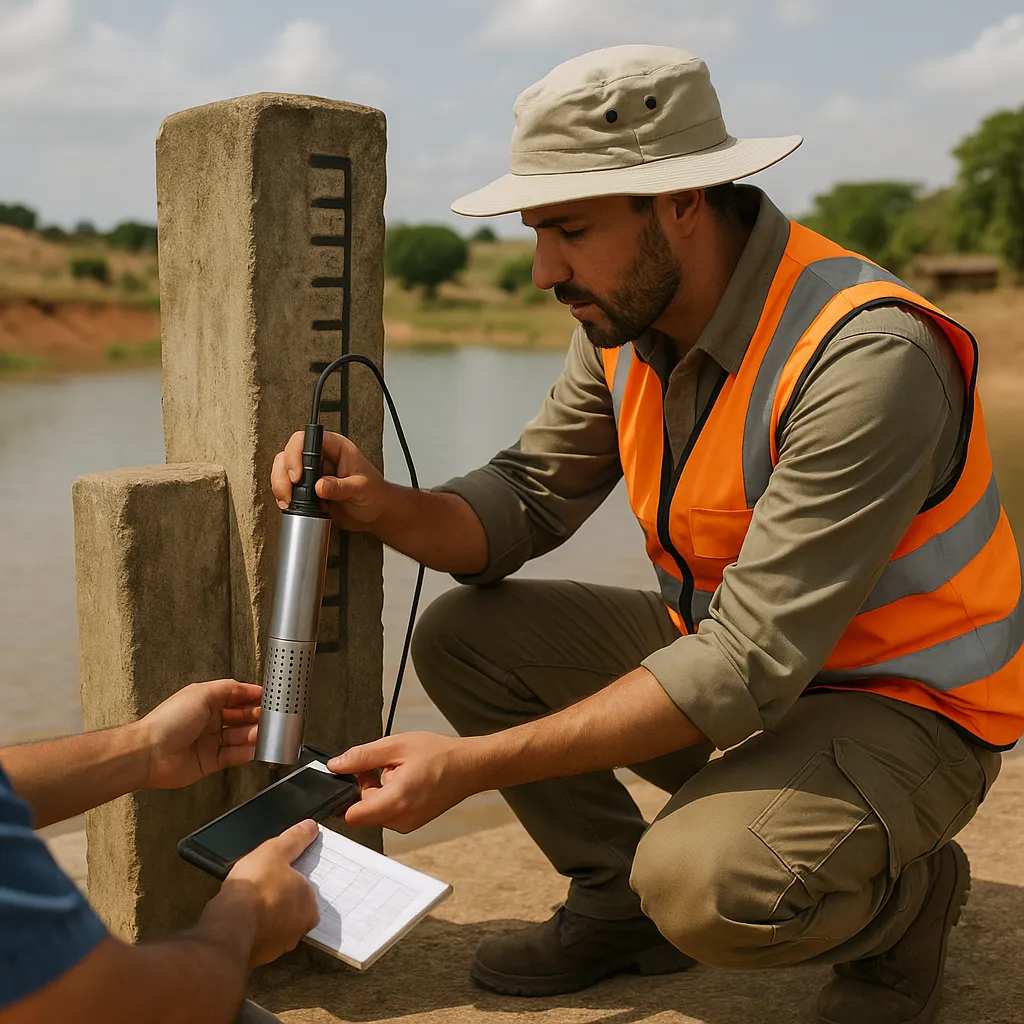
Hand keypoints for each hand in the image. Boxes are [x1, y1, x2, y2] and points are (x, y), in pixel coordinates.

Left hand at [138, 679, 262, 789]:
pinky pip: (233, 756)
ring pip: (239, 737)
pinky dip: (246, 753)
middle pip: (240, 718)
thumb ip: (228, 688)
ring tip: (263, 734)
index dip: (252, 697)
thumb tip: (246, 687)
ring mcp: (210, 742)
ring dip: (253, 735)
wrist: (150, 753)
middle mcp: (209, 721)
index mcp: (206, 702)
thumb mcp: (201, 694)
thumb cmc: (169, 721)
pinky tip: (254, 750)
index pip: (235, 697)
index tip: (269, 699)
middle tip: (271, 718)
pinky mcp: (210, 761)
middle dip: (256, 717)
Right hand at [215, 819, 320, 967]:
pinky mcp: (257, 955)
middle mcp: (299, 930)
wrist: (228, 926)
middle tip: (260, 885)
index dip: (290, 879)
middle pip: (290, 907)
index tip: (276, 875)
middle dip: (277, 897)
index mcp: (310, 906)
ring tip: (247, 899)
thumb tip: (310, 828)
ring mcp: (278, 946)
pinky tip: (239, 915)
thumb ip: (295, 839)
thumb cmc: (254, 889)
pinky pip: (256, 936)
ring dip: (262, 913)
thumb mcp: (276, 851)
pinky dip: (249, 927)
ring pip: (273, 923)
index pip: (306, 889)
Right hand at [271, 430, 389, 530]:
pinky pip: (287, 486)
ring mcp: (312, 472)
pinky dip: (283, 496)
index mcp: (335, 447)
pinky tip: (292, 505)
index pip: (306, 439)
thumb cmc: (375, 494)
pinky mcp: (307, 488)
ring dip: (280, 485)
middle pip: (289, 453)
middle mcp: (321, 457)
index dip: (296, 455)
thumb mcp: (361, 489)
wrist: (376, 513)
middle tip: (290, 492)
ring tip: (289, 501)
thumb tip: (320, 486)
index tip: (297, 476)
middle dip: (283, 473)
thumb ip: (341, 487)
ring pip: (283, 469)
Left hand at [328, 733, 485, 832]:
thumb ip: (361, 757)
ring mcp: (408, 824)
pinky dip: (390, 798)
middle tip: (382, 767)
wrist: (469, 766)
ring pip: (375, 813)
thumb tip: (336, 765)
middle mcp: (401, 819)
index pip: (352, 816)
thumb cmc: (440, 755)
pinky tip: (406, 781)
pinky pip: (389, 814)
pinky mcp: (412, 823)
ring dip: (378, 793)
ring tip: (399, 772)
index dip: (345, 796)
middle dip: (365, 788)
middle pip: (362, 812)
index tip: (350, 779)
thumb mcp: (395, 745)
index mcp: (396, 800)